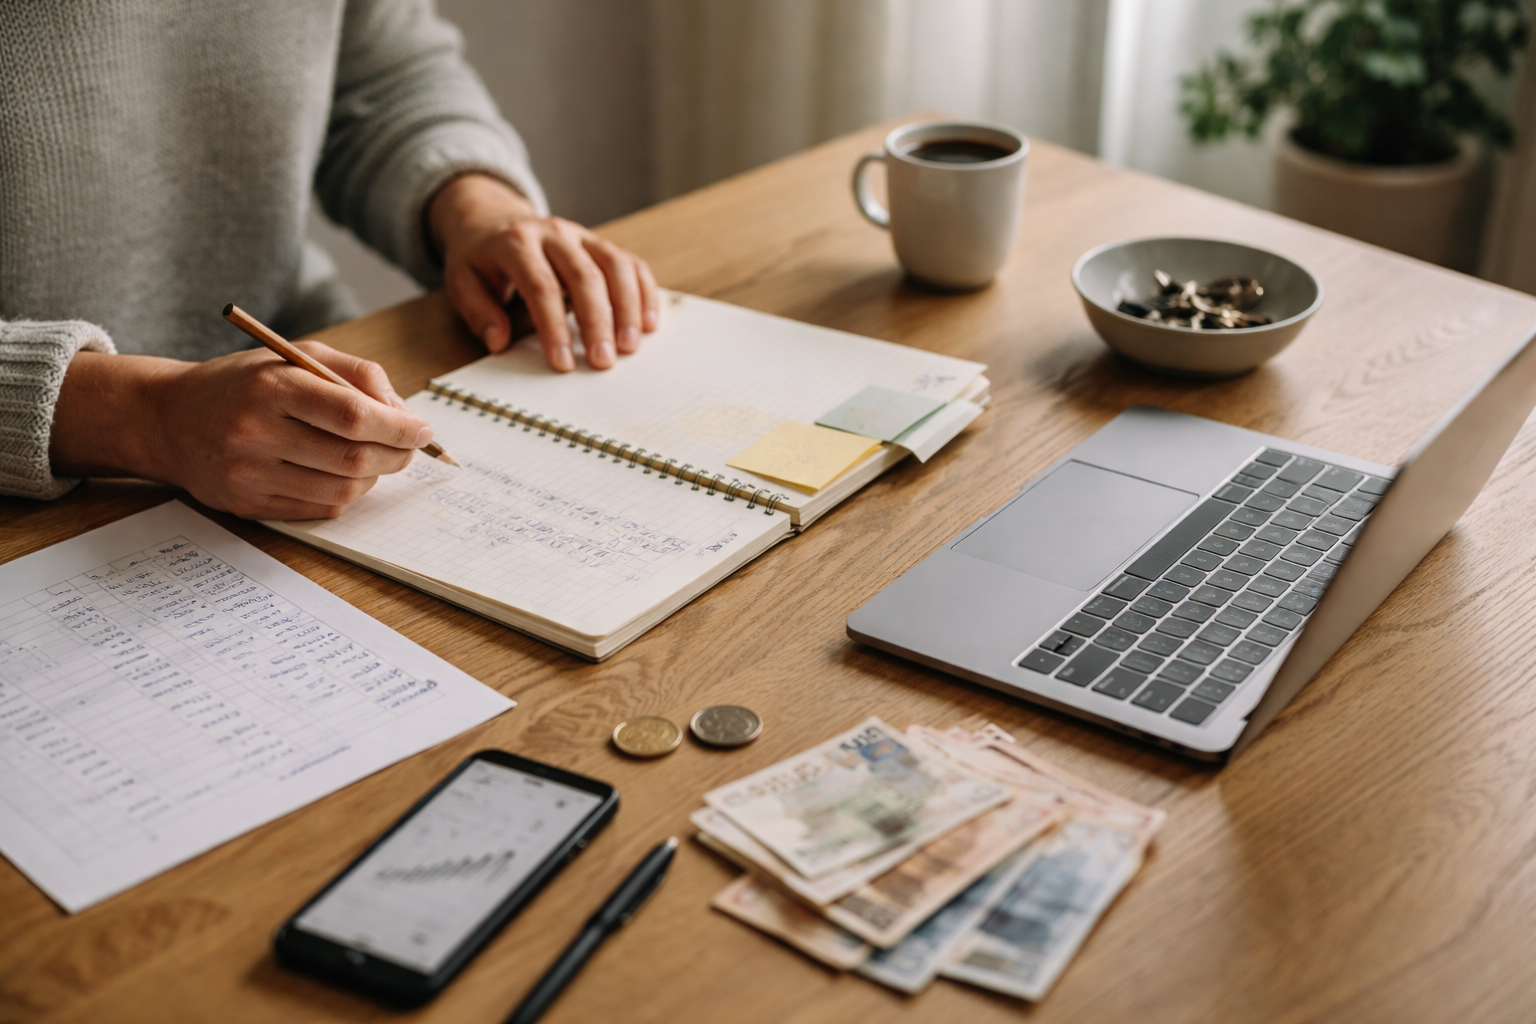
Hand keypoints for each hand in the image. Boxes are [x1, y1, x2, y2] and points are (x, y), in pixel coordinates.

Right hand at [50, 345, 431, 519]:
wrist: (167, 419)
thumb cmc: (244, 383)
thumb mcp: (296, 356)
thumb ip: (356, 375)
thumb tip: (404, 413)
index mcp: (272, 385)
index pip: (353, 415)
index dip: (399, 427)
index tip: (422, 429)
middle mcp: (256, 431)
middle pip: (353, 458)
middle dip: (396, 455)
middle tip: (408, 447)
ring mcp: (249, 473)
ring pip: (342, 491)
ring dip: (373, 477)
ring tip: (374, 458)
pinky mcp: (247, 504)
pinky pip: (318, 510)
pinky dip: (344, 495)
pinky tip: (341, 475)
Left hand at [429, 173, 660, 371]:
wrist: (493, 221)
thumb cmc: (481, 260)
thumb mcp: (462, 282)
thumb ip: (478, 312)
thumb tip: (499, 342)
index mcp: (517, 242)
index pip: (541, 286)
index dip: (554, 327)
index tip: (564, 363)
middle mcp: (554, 233)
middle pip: (584, 276)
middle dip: (597, 322)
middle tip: (604, 361)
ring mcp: (582, 236)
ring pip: (615, 266)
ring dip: (628, 308)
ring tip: (631, 347)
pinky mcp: (600, 244)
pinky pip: (630, 264)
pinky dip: (644, 293)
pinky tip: (649, 324)